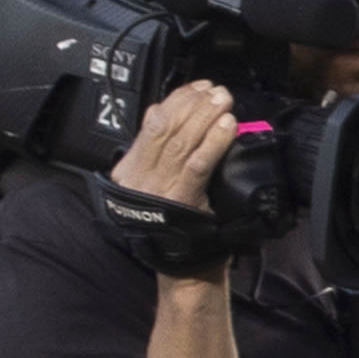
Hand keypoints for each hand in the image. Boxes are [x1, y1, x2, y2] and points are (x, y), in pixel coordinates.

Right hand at [112, 81, 240, 254]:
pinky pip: (197, 164)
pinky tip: (226, 126)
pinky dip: (212, 142)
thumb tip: (181, 125)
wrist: (180, 269)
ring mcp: (159, 186)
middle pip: (165, 127)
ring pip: (180, 141)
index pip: (151, 123)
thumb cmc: (177, 229)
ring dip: (204, 116)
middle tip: (214, 90)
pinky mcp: (180, 198)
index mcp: (132, 168)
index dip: (175, 101)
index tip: (195, 88)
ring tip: (222, 100)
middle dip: (192, 104)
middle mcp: (141, 175)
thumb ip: (163, 159)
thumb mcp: (159, 188)